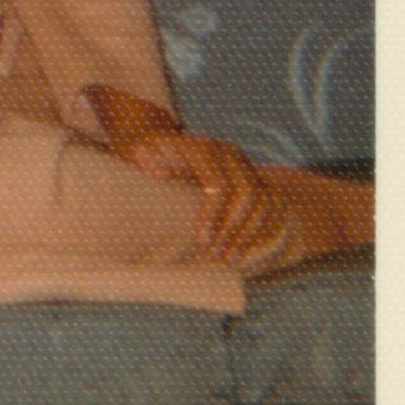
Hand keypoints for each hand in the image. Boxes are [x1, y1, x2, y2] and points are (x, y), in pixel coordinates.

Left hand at [85, 84, 282, 260]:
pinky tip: (249, 253)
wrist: (155, 143)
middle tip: (217, 257)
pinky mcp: (252, 180)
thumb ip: (142, 158)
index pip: (217, 183)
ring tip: (231, 260)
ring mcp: (242, 165)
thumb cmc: (142, 155)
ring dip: (250, 234)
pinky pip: (269, 207)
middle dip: (233, 230)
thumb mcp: (136, 153)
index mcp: (199, 146)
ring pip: (262, 201)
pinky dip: (262, 231)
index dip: (213, 214)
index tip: (201, 241)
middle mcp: (226, 152)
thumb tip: (157, 172)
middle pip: (246, 194)